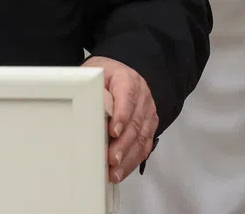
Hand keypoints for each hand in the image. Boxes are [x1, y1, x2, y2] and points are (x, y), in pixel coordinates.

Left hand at [83, 56, 157, 182]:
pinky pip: (144, 146)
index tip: (112, 132)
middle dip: (122, 145)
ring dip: (127, 157)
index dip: (121, 117)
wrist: (123, 72)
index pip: (127, 99)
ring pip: (141, 138)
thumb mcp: (95, 74)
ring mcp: (148, 113)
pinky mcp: (149, 127)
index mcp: (128, 81)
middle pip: (135, 124)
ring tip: (114, 171)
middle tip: (111, 159)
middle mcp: (142, 98)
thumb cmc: (106, 75)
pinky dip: (132, 161)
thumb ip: (95, 88)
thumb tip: (95, 107)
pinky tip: (121, 170)